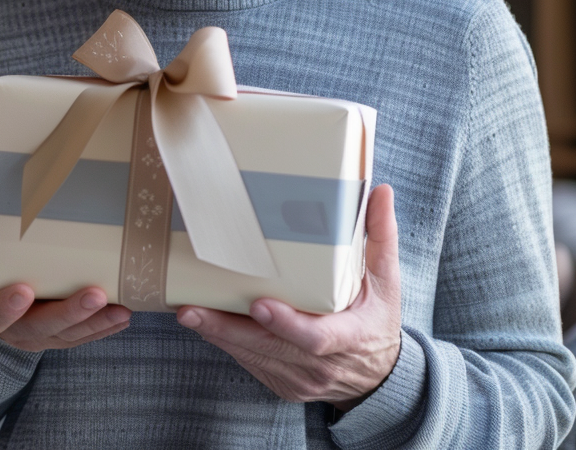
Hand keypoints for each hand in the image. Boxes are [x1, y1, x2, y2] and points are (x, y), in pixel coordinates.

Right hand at [0, 160, 131, 350]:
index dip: (8, 306)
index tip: (24, 290)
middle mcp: (15, 327)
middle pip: (42, 326)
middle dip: (70, 312)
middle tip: (94, 294)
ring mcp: (41, 334)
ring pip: (69, 333)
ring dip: (95, 322)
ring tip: (121, 309)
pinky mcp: (63, 334)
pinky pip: (85, 335)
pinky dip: (104, 327)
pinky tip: (123, 314)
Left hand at [176, 184, 400, 408]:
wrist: (378, 378)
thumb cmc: (378, 320)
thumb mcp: (388, 280)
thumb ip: (382, 236)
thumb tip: (381, 191)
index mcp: (349, 337)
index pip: (316, 337)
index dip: (287, 323)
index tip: (259, 304)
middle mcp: (320, 364)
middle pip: (270, 349)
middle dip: (230, 329)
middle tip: (194, 309)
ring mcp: (298, 378)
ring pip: (252, 357)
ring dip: (218, 335)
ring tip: (188, 311)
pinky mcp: (281, 383)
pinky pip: (249, 363)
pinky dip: (226, 342)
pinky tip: (203, 321)